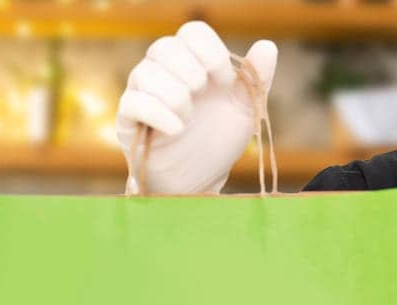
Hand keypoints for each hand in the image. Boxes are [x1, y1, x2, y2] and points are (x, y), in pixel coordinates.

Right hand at [116, 21, 277, 194]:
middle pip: (164, 47)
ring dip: (175, 96)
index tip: (225, 81)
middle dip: (190, 72)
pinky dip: (159, 114)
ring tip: (188, 119)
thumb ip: (256, 79)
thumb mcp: (245, 110)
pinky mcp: (128, 120)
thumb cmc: (217, 142)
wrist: (198, 181)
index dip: (211, 52)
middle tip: (203, 96)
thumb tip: (268, 45)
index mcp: (191, 62)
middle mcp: (162, 72)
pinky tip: (177, 129)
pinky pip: (133, 103)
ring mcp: (141, 94)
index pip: (192, 32)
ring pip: (145, 73)